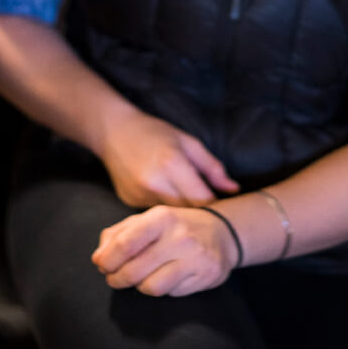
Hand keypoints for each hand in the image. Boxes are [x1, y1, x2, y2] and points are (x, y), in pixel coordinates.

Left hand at [91, 205, 238, 296]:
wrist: (222, 232)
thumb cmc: (175, 226)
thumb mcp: (147, 219)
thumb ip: (119, 233)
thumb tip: (98, 257)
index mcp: (161, 217)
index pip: (126, 243)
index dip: (109, 259)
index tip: (101, 265)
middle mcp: (179, 237)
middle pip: (135, 269)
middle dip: (117, 278)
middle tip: (113, 278)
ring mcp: (194, 258)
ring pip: (152, 287)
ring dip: (138, 286)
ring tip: (138, 278)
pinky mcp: (205, 277)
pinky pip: (172, 293)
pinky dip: (161, 289)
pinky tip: (162, 277)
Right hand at [97, 110, 238, 207]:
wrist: (113, 131)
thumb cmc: (154, 132)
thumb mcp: (187, 142)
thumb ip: (212, 167)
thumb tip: (234, 189)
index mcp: (172, 164)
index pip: (204, 200)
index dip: (217, 206)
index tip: (225, 206)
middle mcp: (155, 183)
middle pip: (189, 212)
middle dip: (201, 213)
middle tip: (210, 208)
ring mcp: (141, 195)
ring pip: (172, 217)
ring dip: (183, 214)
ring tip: (189, 203)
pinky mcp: (131, 203)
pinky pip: (156, 214)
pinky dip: (165, 211)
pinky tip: (166, 198)